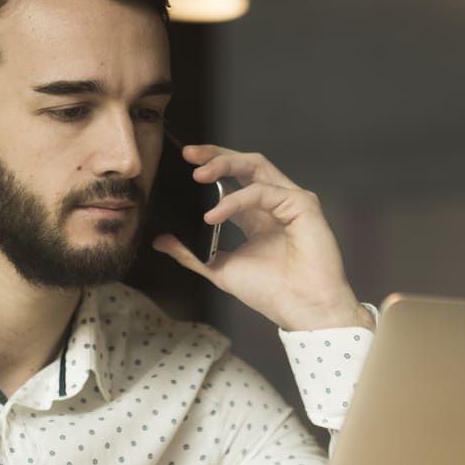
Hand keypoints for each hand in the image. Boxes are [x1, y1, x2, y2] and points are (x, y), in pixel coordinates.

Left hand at [153, 144, 372, 331]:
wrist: (301, 310)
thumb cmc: (270, 292)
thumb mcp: (219, 268)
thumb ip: (191, 253)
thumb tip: (160, 241)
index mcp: (258, 215)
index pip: (233, 180)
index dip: (211, 167)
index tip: (186, 161)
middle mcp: (275, 203)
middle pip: (246, 164)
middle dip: (216, 154)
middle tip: (190, 154)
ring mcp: (291, 201)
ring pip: (257, 166)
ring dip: (225, 165)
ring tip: (199, 174)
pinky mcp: (304, 205)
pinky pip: (265, 191)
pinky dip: (236, 199)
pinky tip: (215, 214)